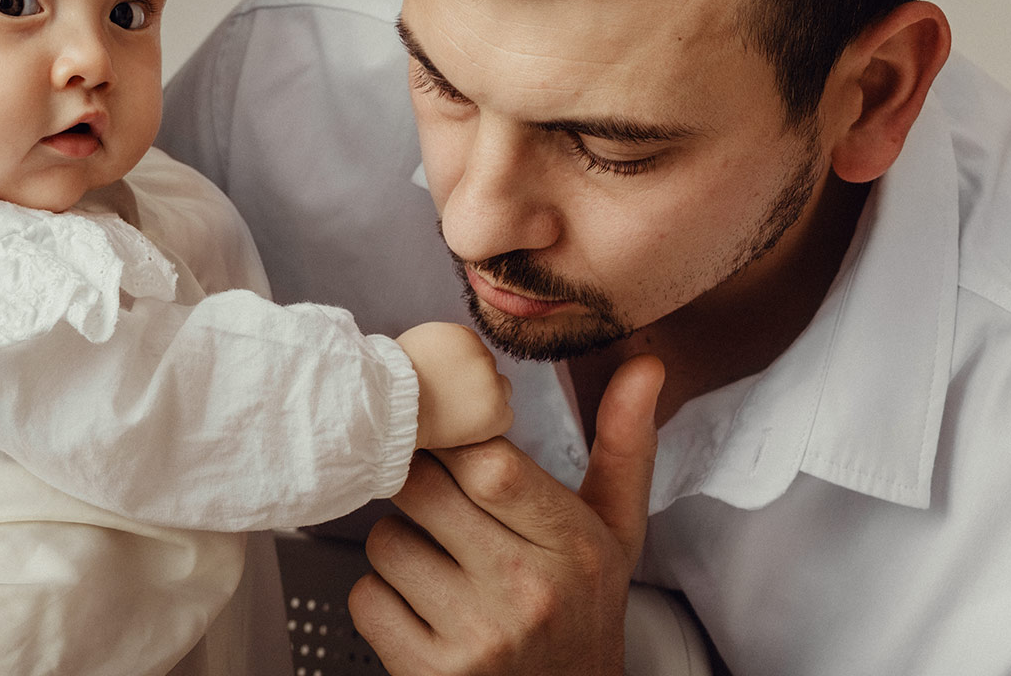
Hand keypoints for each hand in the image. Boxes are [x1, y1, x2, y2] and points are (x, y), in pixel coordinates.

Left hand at [349, 354, 663, 674]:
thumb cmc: (582, 612)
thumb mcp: (616, 533)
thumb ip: (624, 446)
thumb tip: (645, 366)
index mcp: (573, 544)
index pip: (486, 461)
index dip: (450, 442)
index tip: (447, 447)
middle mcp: (528, 590)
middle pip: (421, 487)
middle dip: (417, 484)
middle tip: (436, 501)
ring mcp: (478, 635)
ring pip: (385, 539)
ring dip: (398, 545)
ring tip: (439, 566)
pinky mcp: (430, 672)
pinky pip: (366, 597)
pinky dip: (381, 600)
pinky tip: (421, 609)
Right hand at [396, 323, 513, 449]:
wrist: (393, 406)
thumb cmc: (396, 379)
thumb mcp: (419, 343)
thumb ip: (443, 346)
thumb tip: (450, 356)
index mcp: (463, 335)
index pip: (474, 349)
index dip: (460, 368)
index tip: (447, 382)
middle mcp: (482, 355)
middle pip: (488, 368)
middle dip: (474, 381)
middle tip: (452, 398)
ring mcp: (491, 383)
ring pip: (502, 389)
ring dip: (487, 398)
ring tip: (461, 411)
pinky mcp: (496, 411)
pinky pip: (506, 416)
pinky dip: (491, 422)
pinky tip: (469, 425)